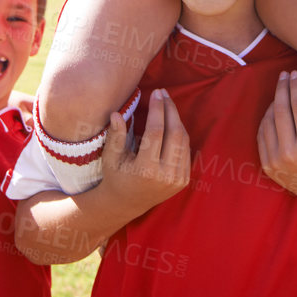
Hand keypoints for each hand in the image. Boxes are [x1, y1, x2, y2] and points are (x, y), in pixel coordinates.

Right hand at [98, 89, 188, 212]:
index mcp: (146, 170)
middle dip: (170, 110)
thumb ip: (115, 136)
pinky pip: (185, 151)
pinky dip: (180, 134)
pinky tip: (171, 122)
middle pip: (175, 134)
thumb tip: (117, 113)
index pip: (157, 132)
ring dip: (177, 119)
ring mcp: (177, 180)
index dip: (158, 110)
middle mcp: (166, 176)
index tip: (156, 93)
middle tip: (164, 93)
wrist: (126, 204)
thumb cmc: (115, 177)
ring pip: (183, 141)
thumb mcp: (110, 158)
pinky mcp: (183, 180)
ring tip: (167, 104)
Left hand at [257, 71, 296, 201]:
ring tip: (281, 91)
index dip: (296, 87)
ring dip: (273, 103)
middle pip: (280, 110)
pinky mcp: (267, 166)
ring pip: (268, 121)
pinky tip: (273, 110)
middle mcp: (290, 153)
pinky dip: (266, 120)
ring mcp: (276, 161)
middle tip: (285, 75)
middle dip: (282, 89)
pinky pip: (262, 136)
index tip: (295, 74)